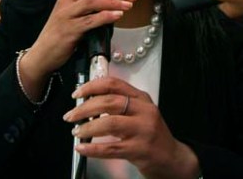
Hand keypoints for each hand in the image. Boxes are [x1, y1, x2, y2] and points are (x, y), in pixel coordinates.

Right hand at [19, 0, 136, 97]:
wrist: (43, 53)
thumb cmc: (61, 33)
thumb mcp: (72, 12)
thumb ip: (88, 4)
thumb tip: (114, 0)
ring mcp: (67, 14)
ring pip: (94, 0)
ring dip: (115, 1)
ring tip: (128, 6)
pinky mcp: (70, 29)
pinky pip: (91, 20)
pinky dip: (107, 16)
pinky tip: (118, 16)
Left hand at [64, 77, 199, 178]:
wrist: (171, 157)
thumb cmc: (151, 134)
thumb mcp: (140, 113)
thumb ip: (120, 104)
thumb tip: (89, 102)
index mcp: (142, 98)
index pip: (114, 84)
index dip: (92, 87)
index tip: (77, 93)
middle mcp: (144, 111)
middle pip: (109, 102)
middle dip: (85, 108)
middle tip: (71, 115)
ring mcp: (143, 130)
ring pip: (109, 123)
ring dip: (87, 127)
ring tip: (77, 132)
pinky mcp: (139, 150)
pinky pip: (110, 148)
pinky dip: (92, 148)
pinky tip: (82, 148)